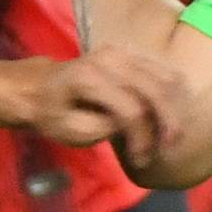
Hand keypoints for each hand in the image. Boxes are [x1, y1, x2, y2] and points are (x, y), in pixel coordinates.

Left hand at [24, 46, 178, 174]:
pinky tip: (168, 113)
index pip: (131, 110)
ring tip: (169, 134)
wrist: (38, 85)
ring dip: (173, 109)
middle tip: (168, 148)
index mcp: (89, 78)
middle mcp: (109, 59)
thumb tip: (134, 126)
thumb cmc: (51, 112)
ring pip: (165, 78)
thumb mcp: (70, 131)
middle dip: (167, 124)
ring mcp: (122, 52)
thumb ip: (104, 128)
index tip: (140, 160)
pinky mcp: (130, 52)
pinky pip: (163, 69)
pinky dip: (172, 93)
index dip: (142, 139)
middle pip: (155, 91)